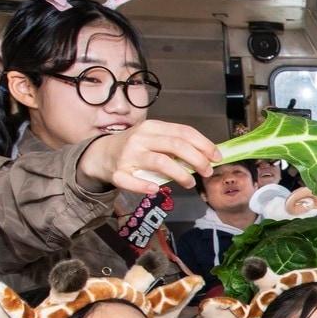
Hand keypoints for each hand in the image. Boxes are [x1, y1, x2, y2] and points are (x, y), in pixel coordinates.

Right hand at [80, 121, 220, 195]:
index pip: (183, 132)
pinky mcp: (118, 173)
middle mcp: (140, 138)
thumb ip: (176, 144)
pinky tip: (156, 190)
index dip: (203, 144)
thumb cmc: (135, 147)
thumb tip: (207, 155)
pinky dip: (144, 186)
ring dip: (180, 174)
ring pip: (160, 162)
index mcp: (152, 127)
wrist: (100, 154)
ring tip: (190, 183)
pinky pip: (131, 181)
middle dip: (197, 159)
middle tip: (207, 171)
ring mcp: (128, 155)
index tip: (216, 156)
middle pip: (175, 146)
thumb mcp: (154, 138)